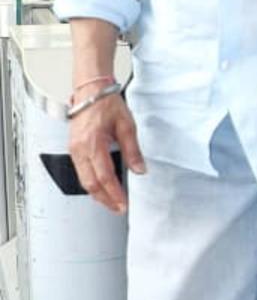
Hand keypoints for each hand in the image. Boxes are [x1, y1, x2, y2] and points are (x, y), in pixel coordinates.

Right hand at [68, 94, 144, 213]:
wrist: (91, 91)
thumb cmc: (107, 104)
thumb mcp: (127, 126)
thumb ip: (133, 150)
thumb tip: (140, 170)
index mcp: (93, 144)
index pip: (104, 176)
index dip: (114, 193)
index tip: (124, 204)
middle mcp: (80, 149)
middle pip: (90, 183)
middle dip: (105, 199)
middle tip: (119, 208)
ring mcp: (74, 149)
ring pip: (83, 180)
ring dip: (97, 194)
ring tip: (112, 201)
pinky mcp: (73, 148)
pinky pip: (80, 172)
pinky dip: (91, 183)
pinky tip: (101, 187)